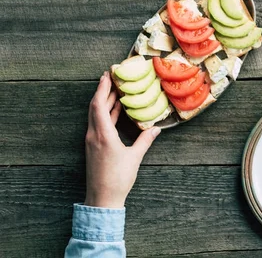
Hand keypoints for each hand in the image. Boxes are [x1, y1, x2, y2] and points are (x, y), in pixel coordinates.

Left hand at [84, 71, 160, 207]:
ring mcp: (92, 141)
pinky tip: (116, 111)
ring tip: (116, 91)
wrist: (102, 198)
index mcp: (102, 135)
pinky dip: (107, 115)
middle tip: (112, 78)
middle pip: (95, 107)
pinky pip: (99, 125)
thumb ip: (145, 140)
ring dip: (105, 102)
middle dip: (103, 91)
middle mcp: (93, 135)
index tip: (106, 75)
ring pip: (96, 116)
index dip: (102, 89)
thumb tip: (155, 127)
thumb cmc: (118, 178)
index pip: (98, 105)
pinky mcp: (94, 147)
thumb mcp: (134, 157)